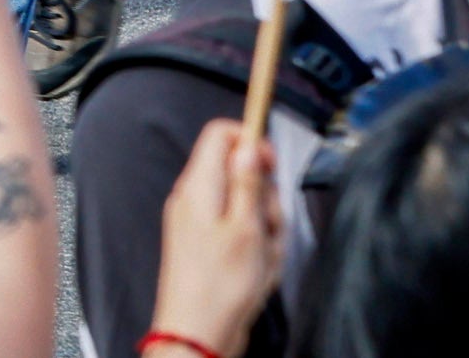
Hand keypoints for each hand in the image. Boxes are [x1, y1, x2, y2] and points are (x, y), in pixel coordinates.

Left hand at [149, 119, 283, 356]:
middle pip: (242, 173)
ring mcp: (201, 222)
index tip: (273, 168)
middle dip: (266, 199)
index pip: (221, 134)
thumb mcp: (245, 228)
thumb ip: (247, 181)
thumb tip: (249, 143)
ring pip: (248, 207)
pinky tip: (258, 272)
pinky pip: (243, 233)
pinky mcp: (210, 246)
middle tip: (267, 228)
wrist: (197, 334)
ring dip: (266, 231)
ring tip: (262, 259)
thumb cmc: (220, 285)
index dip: (252, 142)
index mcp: (199, 185)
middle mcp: (195, 198)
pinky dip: (257, 250)